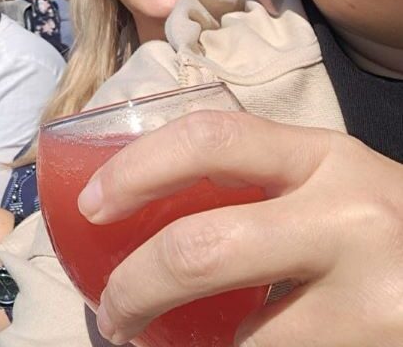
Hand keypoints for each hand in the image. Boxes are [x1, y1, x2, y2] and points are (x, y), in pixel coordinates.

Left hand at [76, 110, 402, 346]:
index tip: (91, 203)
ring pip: (243, 337)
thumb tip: (151, 206)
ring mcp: (371, 294)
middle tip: (111, 312)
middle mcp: (347, 216)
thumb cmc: (388, 227)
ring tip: (156, 345)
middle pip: (202, 249)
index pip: (210, 138)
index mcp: (323, 156)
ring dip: (182, 346)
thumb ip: (268, 182)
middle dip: (134, 286)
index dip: (136, 168)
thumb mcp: (335, 183)